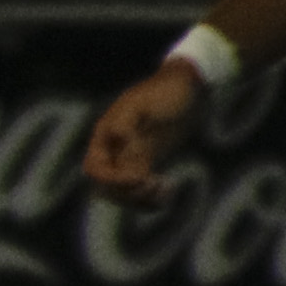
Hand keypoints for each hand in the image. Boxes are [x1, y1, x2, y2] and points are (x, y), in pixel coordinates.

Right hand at [81, 62, 204, 209]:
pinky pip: (142, 190)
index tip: (138, 178)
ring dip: (140, 199)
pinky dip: (152, 198)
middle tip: (153, 184)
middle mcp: (115, 149)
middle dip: (128, 192)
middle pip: (107, 186)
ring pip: (124, 193)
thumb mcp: (143, 106)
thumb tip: (119, 147)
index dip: (112, 180)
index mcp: (106, 135)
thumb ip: (126, 128)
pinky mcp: (150, 162)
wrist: (190, 86)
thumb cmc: (164, 92)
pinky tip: (168, 191)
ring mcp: (132, 157)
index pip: (95, 169)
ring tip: (164, 188)